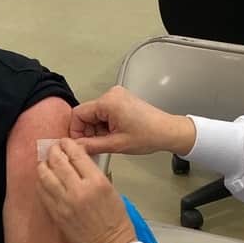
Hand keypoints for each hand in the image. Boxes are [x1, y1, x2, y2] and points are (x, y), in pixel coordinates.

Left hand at [36, 139, 136, 242]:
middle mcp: (78, 190)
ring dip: (43, 165)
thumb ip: (93, 173)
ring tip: (45, 162)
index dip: (68, 145)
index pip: (76, 155)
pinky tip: (44, 179)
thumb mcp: (111, 189)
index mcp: (96, 182)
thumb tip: (77, 160)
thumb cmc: (116, 220)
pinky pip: (42, 193)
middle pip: (57, 161)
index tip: (65, 142)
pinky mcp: (56, 214)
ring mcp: (65, 203)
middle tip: (53, 149)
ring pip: (45, 175)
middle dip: (53, 151)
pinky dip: (41, 182)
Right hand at [70, 87, 196, 157]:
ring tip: (110, 141)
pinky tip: (114, 135)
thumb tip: (75, 147)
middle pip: (86, 114)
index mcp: (108, 102)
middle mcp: (111, 94)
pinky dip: (105, 126)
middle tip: (96, 146)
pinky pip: (104, 113)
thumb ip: (91, 146)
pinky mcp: (122, 101)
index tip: (79, 144)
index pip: (78, 114)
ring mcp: (117, 96)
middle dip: (88, 132)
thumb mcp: (116, 144)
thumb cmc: (149, 135)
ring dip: (97, 130)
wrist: (168, 132)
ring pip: (95, 115)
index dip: (76, 131)